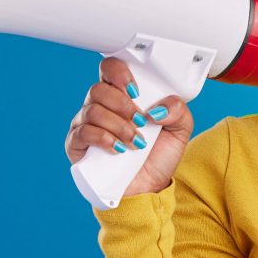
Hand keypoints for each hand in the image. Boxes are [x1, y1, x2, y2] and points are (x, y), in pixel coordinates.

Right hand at [64, 57, 193, 196]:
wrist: (149, 188)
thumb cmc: (158, 158)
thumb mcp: (180, 131)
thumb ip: (178, 110)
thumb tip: (158, 107)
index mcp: (122, 96)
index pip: (110, 69)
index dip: (119, 73)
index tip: (136, 90)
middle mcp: (101, 107)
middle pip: (99, 89)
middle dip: (123, 105)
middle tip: (140, 122)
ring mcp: (86, 124)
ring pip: (92, 110)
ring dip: (119, 125)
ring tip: (136, 142)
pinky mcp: (77, 145)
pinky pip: (82, 132)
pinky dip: (104, 138)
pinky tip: (119, 149)